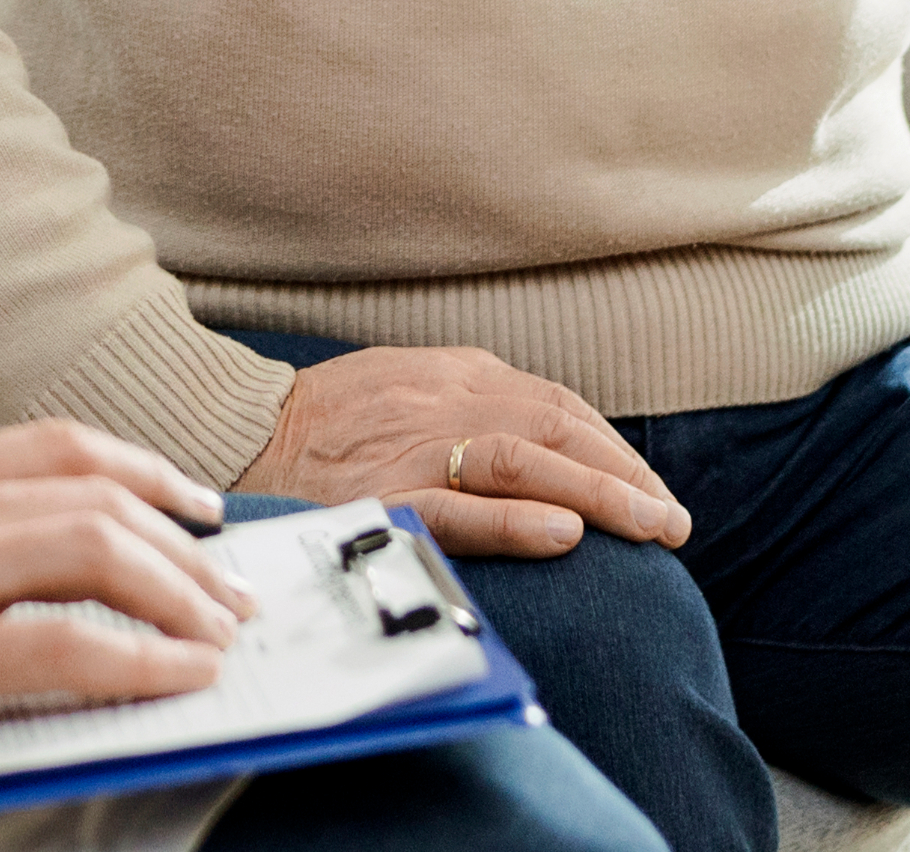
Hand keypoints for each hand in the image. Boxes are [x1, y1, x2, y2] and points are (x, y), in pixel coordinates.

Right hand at [0, 422, 254, 787]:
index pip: (60, 446)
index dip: (145, 473)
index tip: (193, 505)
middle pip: (99, 497)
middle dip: (186, 545)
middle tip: (230, 590)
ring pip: (100, 553)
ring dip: (180, 594)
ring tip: (219, 635)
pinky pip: (64, 648)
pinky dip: (138, 660)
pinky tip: (173, 678)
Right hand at [235, 345, 689, 561]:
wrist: (235, 432)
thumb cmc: (323, 423)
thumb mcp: (405, 389)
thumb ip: (468, 406)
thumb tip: (544, 442)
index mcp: (453, 374)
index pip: (557, 405)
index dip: (614, 448)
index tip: (652, 490)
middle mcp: (443, 401)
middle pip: (557, 427)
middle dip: (626, 475)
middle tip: (674, 522)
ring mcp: (413, 445)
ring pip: (526, 459)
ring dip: (599, 493)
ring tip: (650, 528)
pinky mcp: (381, 493)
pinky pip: (458, 505)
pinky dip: (517, 518)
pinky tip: (566, 535)